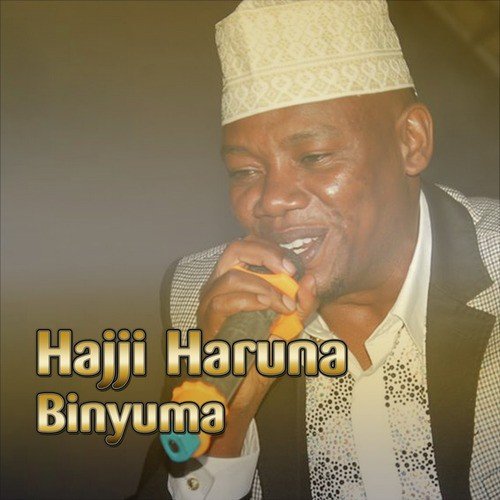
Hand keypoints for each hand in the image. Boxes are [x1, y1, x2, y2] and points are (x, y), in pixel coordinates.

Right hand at [197, 236, 317, 456]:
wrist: (244, 385)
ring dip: (264, 287)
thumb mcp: (290, 324)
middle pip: (234, 250)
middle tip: (289, 272)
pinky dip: (249, 301)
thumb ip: (303, 304)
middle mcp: (217, 285)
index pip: (247, 247)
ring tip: (284, 303)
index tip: (294, 267)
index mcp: (235, 280)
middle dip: (265, 256)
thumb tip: (312, 280)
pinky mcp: (207, 322)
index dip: (270, 250)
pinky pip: (223, 303)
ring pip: (231, 277)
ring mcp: (209, 303)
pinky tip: (267, 308)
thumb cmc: (264, 351)